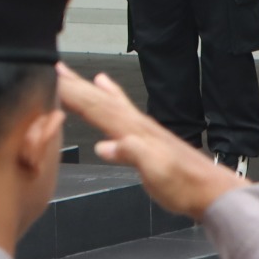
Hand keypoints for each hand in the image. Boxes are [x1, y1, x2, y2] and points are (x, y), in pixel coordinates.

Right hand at [56, 64, 242, 215]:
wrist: (212, 192)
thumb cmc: (186, 186)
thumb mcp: (158, 174)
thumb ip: (133, 155)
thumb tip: (105, 145)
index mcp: (134, 131)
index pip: (94, 107)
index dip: (69, 93)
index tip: (46, 79)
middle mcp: (136, 123)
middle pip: (97, 98)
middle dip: (71, 82)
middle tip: (49, 66)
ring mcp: (140, 127)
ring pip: (105, 99)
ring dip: (84, 84)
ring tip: (66, 70)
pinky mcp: (144, 134)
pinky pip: (119, 106)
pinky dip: (109, 92)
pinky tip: (105, 84)